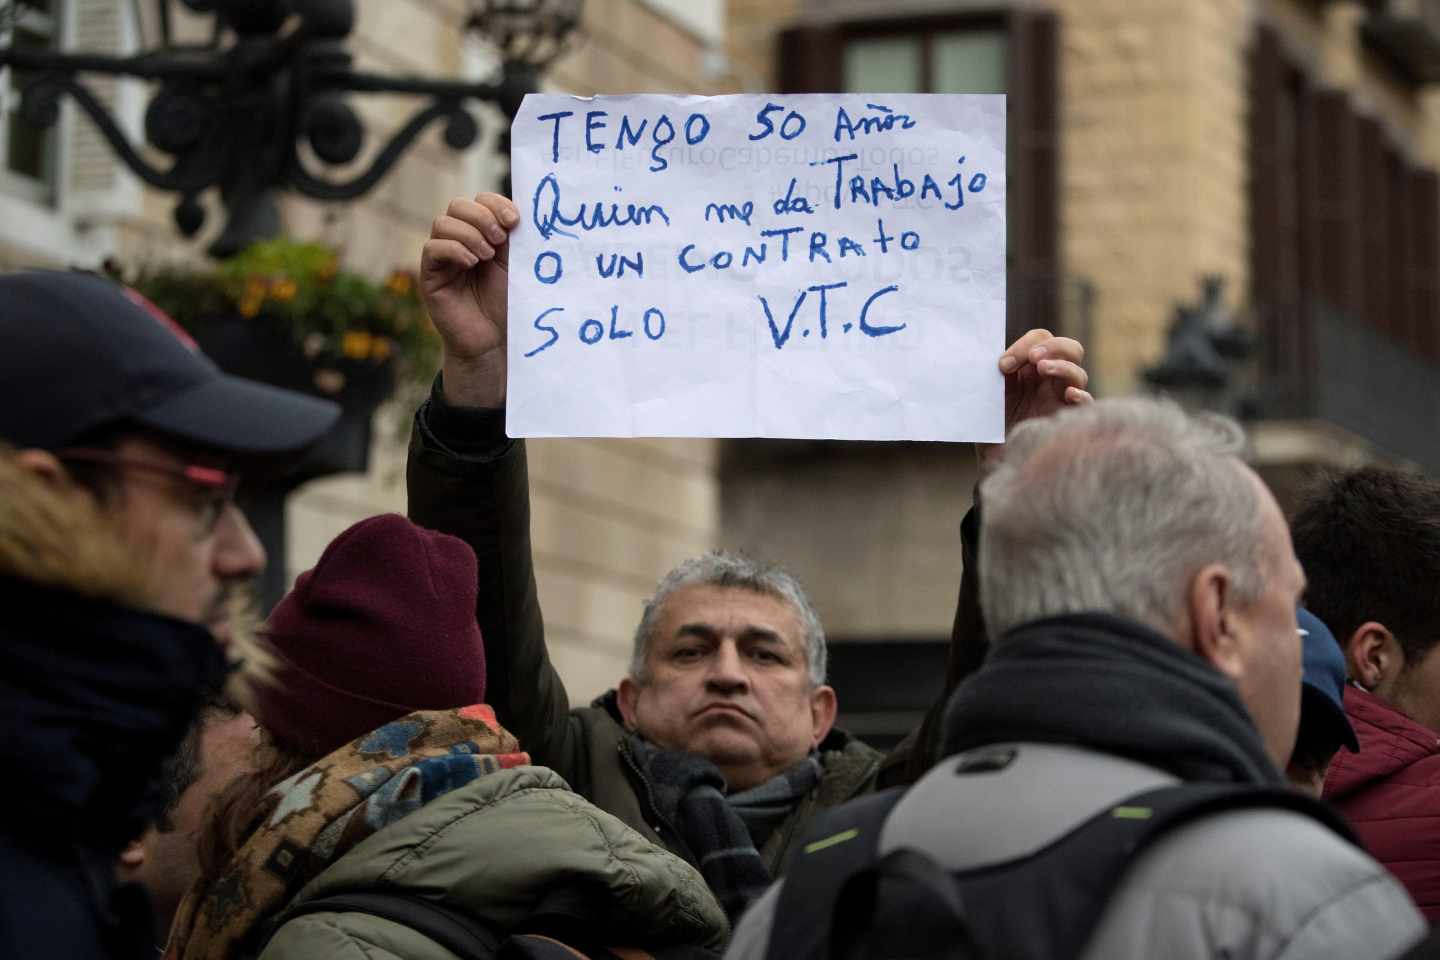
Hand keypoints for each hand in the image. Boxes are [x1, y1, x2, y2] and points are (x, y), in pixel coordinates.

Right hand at [419, 193, 519, 407]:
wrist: (495, 341)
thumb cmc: (508, 304)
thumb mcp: (516, 264)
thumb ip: (514, 237)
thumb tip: (521, 208)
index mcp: (483, 234)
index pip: (480, 200)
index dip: (495, 204)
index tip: (515, 221)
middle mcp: (460, 241)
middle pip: (458, 205)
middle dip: (481, 216)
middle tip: (500, 239)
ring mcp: (443, 257)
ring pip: (443, 223)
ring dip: (469, 234)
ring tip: (487, 257)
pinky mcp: (430, 275)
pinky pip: (432, 248)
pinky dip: (453, 249)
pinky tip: (471, 263)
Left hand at [977, 328, 1091, 471]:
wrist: (993, 463)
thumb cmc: (991, 427)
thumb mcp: (990, 396)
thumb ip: (998, 376)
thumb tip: (1002, 360)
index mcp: (1030, 370)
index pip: (1042, 340)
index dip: (1026, 344)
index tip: (1003, 365)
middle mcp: (1050, 382)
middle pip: (1071, 349)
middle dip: (1054, 347)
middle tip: (1034, 358)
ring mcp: (1061, 401)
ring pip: (1079, 374)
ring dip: (1062, 366)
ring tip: (1042, 369)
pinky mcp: (1067, 422)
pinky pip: (1087, 405)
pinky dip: (1081, 395)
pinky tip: (1068, 395)